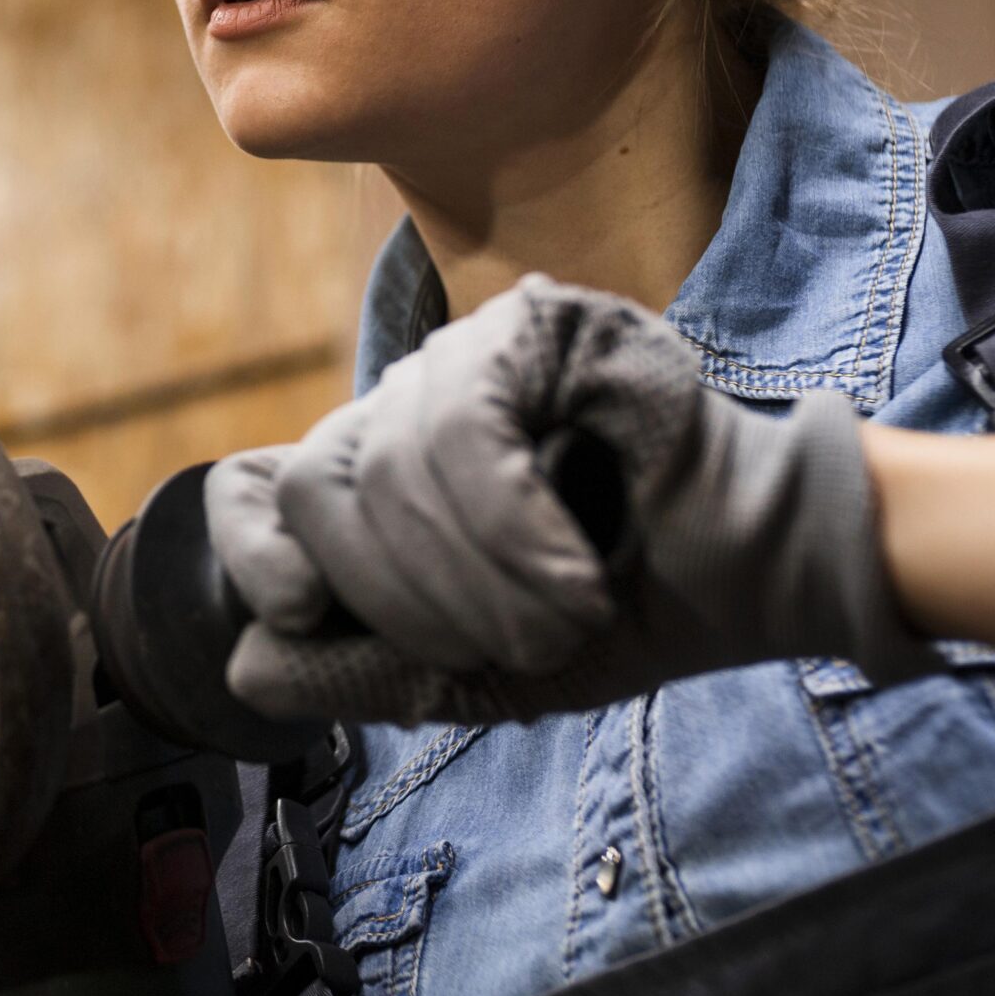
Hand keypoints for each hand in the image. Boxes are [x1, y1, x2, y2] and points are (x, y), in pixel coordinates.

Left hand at [204, 275, 939, 724]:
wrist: (750, 582)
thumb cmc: (616, 615)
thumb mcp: (468, 671)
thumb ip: (357, 671)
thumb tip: (243, 666)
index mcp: (372, 481)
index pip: (246, 488)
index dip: (251, 555)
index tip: (303, 611)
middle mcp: (400, 404)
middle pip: (312, 491)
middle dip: (403, 599)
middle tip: (513, 645)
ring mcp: (462, 354)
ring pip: (386, 465)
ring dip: (479, 580)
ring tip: (565, 619)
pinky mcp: (529, 324)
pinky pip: (462, 424)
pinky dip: (510, 523)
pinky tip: (574, 572)